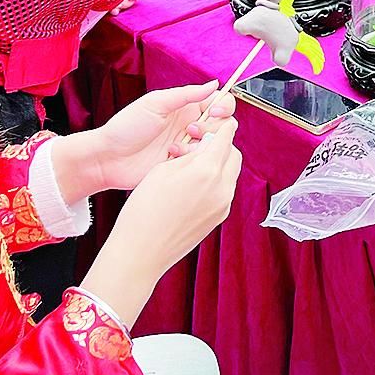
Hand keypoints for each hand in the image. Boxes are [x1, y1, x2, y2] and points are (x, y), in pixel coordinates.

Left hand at [51, 82, 236, 200]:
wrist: (108, 159)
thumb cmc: (126, 127)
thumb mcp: (156, 103)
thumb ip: (187, 94)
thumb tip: (215, 83)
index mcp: (185, 107)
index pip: (218, 103)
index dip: (223, 106)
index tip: (215, 112)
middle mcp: (189, 126)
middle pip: (222, 124)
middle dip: (212, 128)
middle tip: (191, 130)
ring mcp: (187, 147)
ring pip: (214, 145)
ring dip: (200, 144)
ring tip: (176, 146)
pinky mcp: (182, 166)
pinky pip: (200, 163)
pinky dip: (191, 160)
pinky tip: (171, 157)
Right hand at [79, 115, 240, 328]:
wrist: (141, 252)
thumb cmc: (144, 209)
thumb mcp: (164, 169)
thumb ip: (190, 153)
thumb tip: (205, 146)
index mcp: (207, 169)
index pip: (226, 135)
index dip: (219, 125)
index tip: (214, 122)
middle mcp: (222, 187)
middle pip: (233, 154)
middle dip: (220, 146)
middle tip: (198, 147)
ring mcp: (223, 204)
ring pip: (231, 173)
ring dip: (218, 164)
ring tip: (192, 169)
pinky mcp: (219, 218)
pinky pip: (225, 191)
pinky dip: (215, 182)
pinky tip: (192, 187)